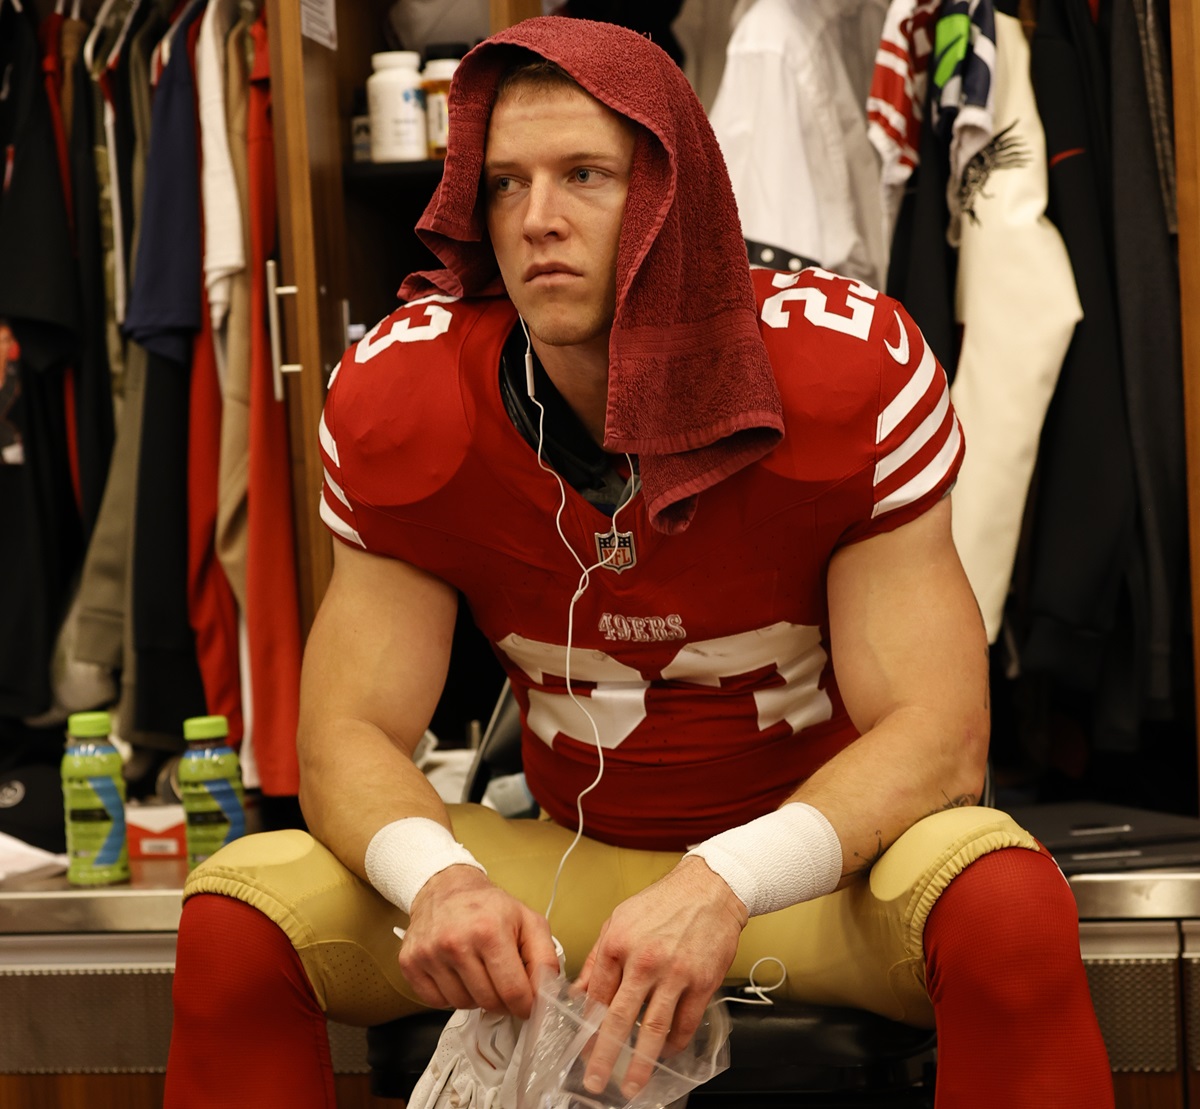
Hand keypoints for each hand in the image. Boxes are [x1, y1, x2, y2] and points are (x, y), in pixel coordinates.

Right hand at [397, 864, 559, 1018]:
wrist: (445, 887)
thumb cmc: (489, 907)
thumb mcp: (528, 920)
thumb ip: (545, 957)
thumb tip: (548, 994)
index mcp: (490, 931)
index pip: (513, 992)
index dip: (525, 1005)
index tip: (527, 1003)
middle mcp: (457, 943)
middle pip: (488, 1002)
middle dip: (502, 1000)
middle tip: (503, 982)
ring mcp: (430, 954)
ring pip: (463, 1005)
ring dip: (475, 996)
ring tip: (478, 970)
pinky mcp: (410, 963)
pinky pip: (437, 1002)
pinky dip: (450, 995)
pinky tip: (456, 973)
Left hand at [575, 855, 747, 1097]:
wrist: (709, 888)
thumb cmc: (662, 903)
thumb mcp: (618, 920)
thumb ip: (598, 958)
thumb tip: (579, 992)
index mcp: (618, 943)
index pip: (597, 996)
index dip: (588, 1027)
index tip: (582, 1048)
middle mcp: (644, 960)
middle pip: (620, 1019)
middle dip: (605, 1055)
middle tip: (595, 1080)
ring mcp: (675, 973)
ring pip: (654, 1029)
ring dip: (642, 1063)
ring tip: (633, 1084)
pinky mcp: (703, 982)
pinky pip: (686, 1023)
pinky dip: (675, 1044)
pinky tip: (667, 1053)